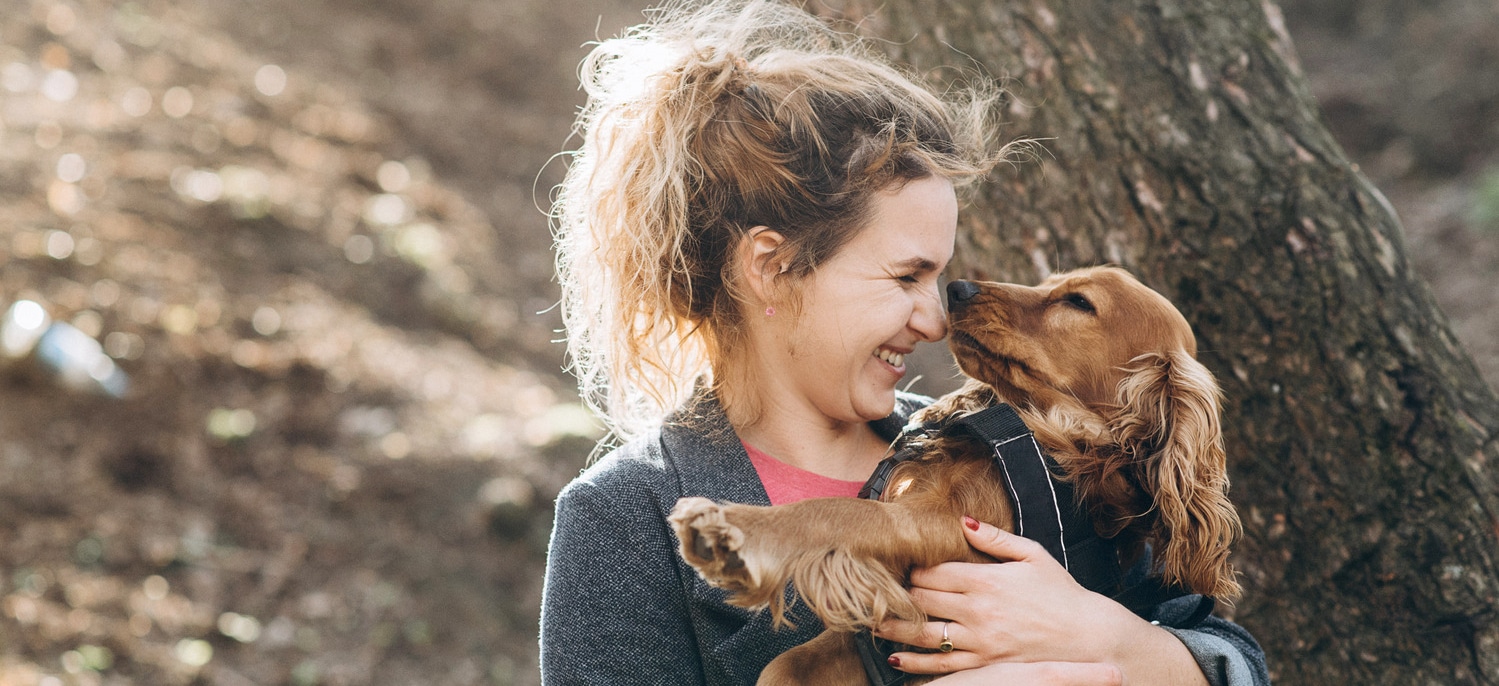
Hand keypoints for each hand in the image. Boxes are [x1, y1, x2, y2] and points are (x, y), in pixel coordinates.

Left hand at [876, 517, 1208, 684]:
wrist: (1089, 637)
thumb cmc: (1061, 593)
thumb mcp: (1033, 555)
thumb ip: (995, 538)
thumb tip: (963, 522)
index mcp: (987, 579)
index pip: (934, 571)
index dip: (914, 568)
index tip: (904, 565)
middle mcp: (978, 610)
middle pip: (923, 598)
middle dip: (903, 592)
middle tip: (885, 589)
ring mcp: (980, 641)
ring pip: (925, 633)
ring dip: (896, 627)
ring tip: (875, 622)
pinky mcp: (985, 664)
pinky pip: (943, 665)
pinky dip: (916, 662)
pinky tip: (896, 658)